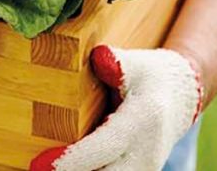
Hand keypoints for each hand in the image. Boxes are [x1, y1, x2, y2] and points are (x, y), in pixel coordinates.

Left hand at [31, 46, 202, 170]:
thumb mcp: (136, 63)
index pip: (104, 146)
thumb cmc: (151, 76)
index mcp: (141, 122)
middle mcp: (145, 154)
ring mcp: (144, 170)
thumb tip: (100, 57)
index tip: (41, 164)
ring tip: (46, 167)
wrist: (180, 98)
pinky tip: (64, 167)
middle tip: (37, 168)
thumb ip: (116, 62)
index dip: (72, 159)